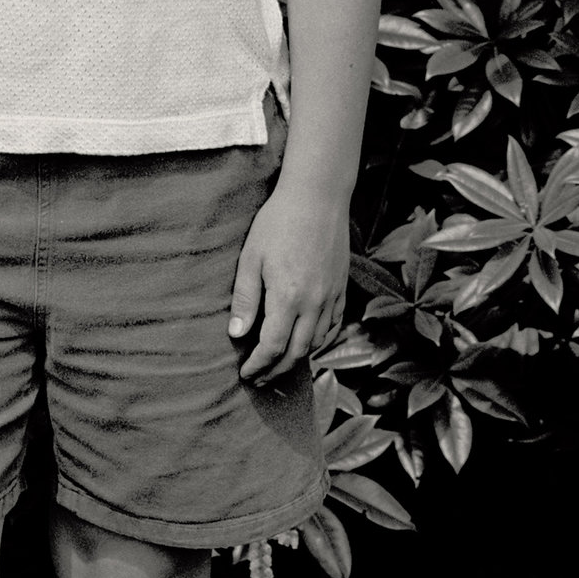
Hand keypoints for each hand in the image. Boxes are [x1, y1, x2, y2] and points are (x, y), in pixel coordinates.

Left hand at [227, 185, 350, 381]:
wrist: (317, 198)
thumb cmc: (277, 223)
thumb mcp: (251, 258)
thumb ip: (245, 298)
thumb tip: (237, 334)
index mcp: (288, 298)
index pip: (273, 347)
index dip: (258, 365)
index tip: (246, 374)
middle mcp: (314, 304)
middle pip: (297, 353)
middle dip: (277, 371)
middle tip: (260, 380)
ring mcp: (332, 297)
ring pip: (317, 343)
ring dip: (298, 360)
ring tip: (279, 365)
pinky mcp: (341, 288)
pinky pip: (333, 326)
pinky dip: (319, 342)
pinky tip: (307, 344)